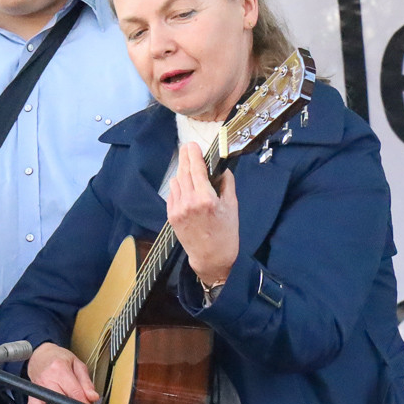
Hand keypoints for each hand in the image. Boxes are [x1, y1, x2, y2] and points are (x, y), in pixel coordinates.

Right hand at [22, 343, 98, 403]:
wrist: (40, 354)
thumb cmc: (60, 359)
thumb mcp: (76, 364)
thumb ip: (85, 382)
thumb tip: (93, 398)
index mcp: (59, 369)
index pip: (73, 390)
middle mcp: (46, 380)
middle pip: (57, 400)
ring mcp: (36, 390)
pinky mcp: (31, 398)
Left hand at [166, 142, 238, 286]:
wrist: (211, 258)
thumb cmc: (226, 233)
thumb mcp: (232, 206)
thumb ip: (227, 184)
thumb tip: (221, 168)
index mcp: (206, 199)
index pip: (196, 169)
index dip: (194, 154)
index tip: (193, 145)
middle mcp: (189, 202)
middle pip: (184, 172)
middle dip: (185, 157)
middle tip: (187, 147)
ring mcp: (177, 209)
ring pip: (176, 181)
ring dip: (182, 172)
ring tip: (189, 167)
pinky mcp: (171, 216)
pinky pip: (172, 193)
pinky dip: (178, 186)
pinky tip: (185, 185)